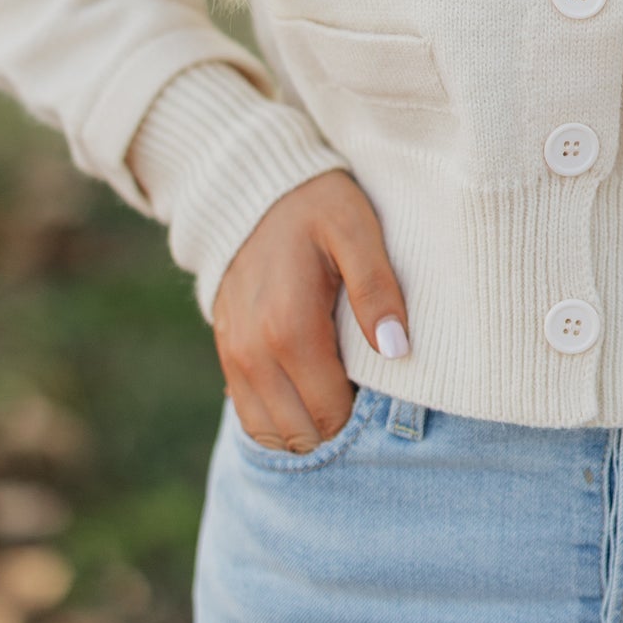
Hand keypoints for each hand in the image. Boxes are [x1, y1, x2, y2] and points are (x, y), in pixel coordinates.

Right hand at [210, 171, 408, 453]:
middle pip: (301, 434)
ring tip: (334, 387)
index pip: (330, 414)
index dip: (361, 411)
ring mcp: (232, 357)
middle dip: (335, 424)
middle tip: (360, 386)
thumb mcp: (357, 232)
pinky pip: (248, 415)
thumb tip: (397, 349)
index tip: (379, 383)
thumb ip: (377, 289)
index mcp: (290, 328)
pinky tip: (305, 385)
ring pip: (270, 433)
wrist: (253, 187)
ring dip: (305, 425)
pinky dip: (278, 415)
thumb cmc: (316, 207)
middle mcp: (253, 353)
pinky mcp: (225, 353)